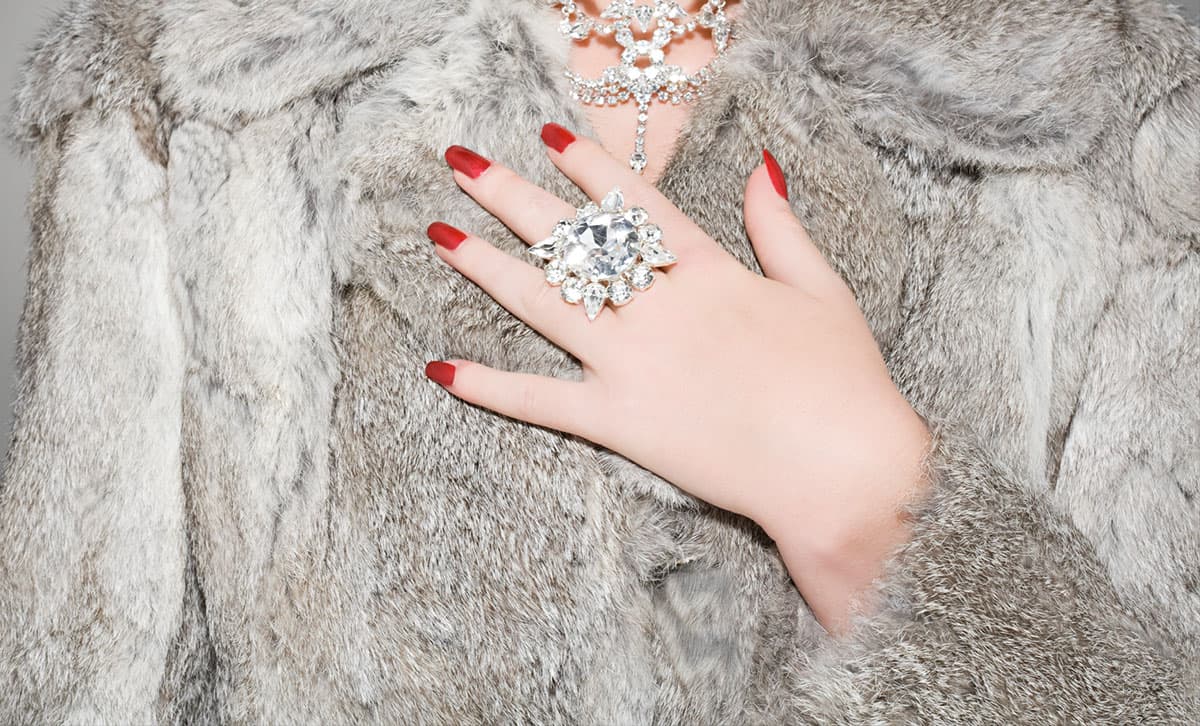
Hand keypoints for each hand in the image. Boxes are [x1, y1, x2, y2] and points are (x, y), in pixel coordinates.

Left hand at [426, 124, 932, 630]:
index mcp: (707, 270)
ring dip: (484, 265)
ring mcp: (631, 362)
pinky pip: (539, 401)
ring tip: (439, 233)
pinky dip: (489, 386)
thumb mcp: (821, 288)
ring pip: (541, 302)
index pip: (632, 203)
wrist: (842, 469)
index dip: (585, 166)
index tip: (544, 136)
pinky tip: (442, 368)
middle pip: (568, 238)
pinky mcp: (618, 420)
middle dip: (509, 195)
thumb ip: (779, 226)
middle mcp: (656, 305)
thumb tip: (761, 165)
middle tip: (461, 164)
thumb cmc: (843, 381)